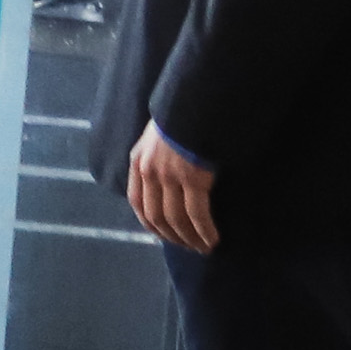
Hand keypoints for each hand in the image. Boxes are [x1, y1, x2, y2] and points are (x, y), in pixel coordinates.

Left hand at [123, 125, 217, 253]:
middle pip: (156, 216)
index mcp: (137, 161)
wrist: (195, 102)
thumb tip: (165, 179)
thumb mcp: (156, 136)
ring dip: (190, 238)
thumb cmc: (181, 117)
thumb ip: (155, 157)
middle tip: (189, 247)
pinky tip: (213, 239)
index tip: (164, 236)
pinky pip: (197, 214)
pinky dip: (204, 230)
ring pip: (176, 219)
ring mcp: (170, 177)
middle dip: (173, 236)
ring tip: (203, 247)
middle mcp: (149, 172)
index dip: (150, 223)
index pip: (138, 202)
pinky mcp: (193, 179)